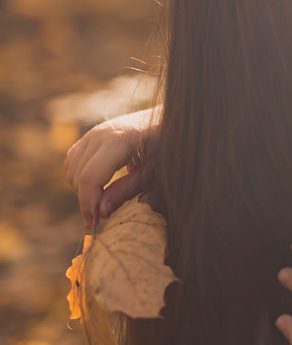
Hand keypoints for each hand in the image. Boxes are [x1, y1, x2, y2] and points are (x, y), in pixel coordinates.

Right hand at [64, 106, 161, 227]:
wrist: (167, 121)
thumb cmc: (165, 148)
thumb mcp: (152, 173)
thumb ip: (125, 191)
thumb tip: (100, 212)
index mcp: (119, 141)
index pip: (90, 177)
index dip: (88, 204)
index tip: (93, 224)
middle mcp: (101, 134)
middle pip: (78, 175)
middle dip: (86, 199)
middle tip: (102, 216)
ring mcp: (94, 132)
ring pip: (71, 169)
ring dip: (81, 188)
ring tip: (102, 200)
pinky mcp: (91, 135)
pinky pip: (72, 160)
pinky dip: (78, 175)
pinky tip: (96, 185)